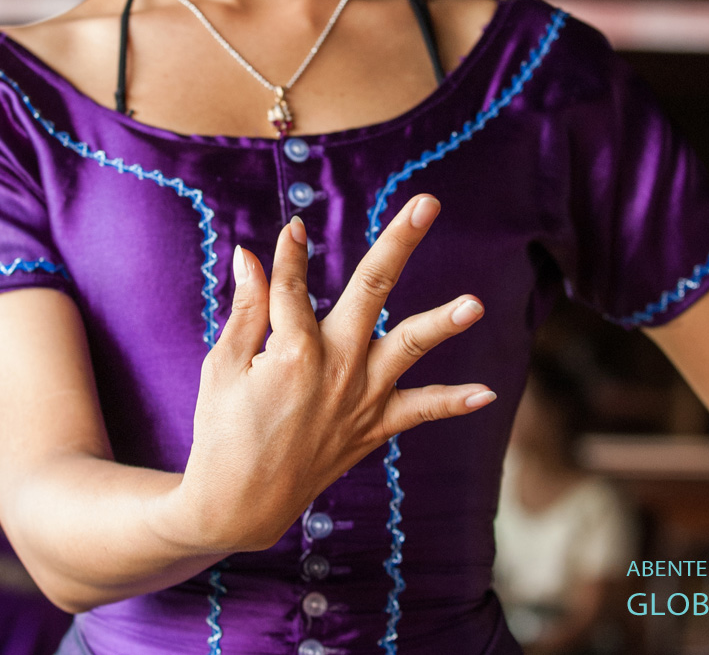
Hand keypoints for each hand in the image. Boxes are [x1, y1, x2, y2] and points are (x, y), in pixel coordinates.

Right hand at [170, 194, 494, 551]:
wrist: (238, 504)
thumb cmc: (221, 431)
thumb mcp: (221, 366)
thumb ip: (246, 309)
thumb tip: (250, 255)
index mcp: (292, 350)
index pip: (294, 284)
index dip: (290, 255)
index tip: (294, 229)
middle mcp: (336, 368)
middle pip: (371, 290)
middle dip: (398, 243)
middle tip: (427, 204)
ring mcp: (360, 399)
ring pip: (408, 349)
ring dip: (442, 324)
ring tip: (475, 303)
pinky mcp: (373, 427)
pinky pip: (419, 413)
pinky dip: (453, 404)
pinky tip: (487, 393)